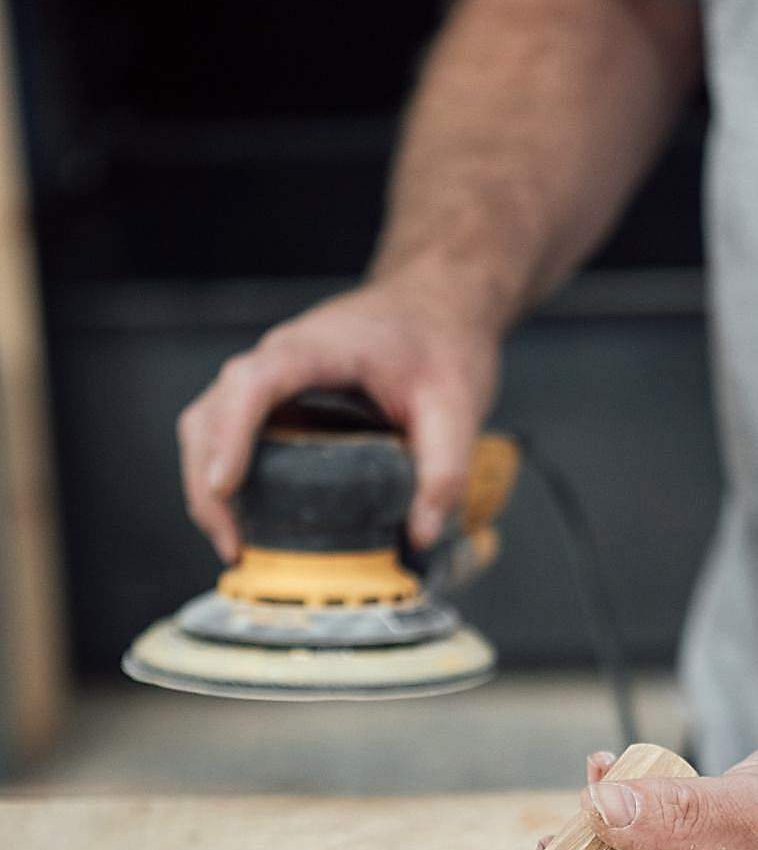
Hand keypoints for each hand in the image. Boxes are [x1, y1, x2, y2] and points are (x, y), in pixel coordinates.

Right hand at [177, 273, 499, 561]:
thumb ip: (445, 470)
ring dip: (207, 483)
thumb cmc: (442, 341)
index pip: (254, 383)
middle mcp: (279, 357)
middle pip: (212, 411)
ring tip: (236, 544)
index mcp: (318, 349)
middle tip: (234, 546)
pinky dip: (227, 476)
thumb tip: (420, 536)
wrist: (437, 304)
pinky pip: (228, 432)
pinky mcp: (276, 398)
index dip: (231, 434)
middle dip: (206, 480)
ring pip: (208, 423)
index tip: (224, 487)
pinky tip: (250, 520)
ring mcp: (271, 377)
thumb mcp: (458, 406)